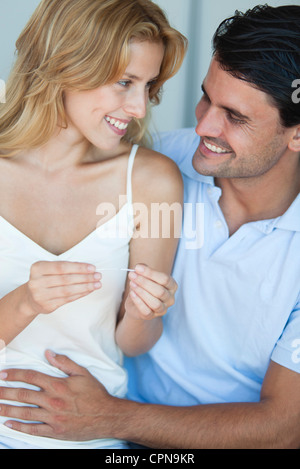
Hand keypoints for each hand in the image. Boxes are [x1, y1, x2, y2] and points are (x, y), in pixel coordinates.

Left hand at [0, 351, 115, 440]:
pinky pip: (33, 429)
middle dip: (5, 392)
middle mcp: (52, 401)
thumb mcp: (83, 373)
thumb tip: (48, 353)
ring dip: (7, 409)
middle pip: (23, 395)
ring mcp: (52, 418)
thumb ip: (64, 363)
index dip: (15, 375)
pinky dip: (20, 427)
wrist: (107, 416)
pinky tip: (9, 424)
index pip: (31, 377)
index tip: (3, 374)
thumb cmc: (95, 394)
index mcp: (58, 385)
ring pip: (24, 413)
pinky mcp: (55, 431)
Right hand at [24, 261, 101, 315]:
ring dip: (85, 287)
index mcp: (37, 268)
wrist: (30, 298)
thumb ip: (66, 267)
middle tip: (98, 276)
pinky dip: (80, 294)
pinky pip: (68, 299)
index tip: (92, 268)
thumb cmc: (44, 279)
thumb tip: (88, 268)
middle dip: (85, 277)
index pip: (61, 267)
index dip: (78, 267)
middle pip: (66, 279)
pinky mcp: (47, 306)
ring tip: (97, 284)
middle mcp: (36, 282)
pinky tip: (89, 290)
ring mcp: (41, 295)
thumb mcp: (49, 269)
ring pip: (68, 290)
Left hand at [126, 264, 176, 319]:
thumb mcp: (144, 276)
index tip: (137, 268)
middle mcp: (170, 298)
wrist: (136, 303)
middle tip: (132, 275)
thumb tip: (139, 267)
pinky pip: (147, 311)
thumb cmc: (144, 287)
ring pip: (155, 303)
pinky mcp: (152, 316)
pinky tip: (132, 294)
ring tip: (131, 284)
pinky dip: (138, 302)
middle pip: (160, 291)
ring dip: (142, 292)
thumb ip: (143, 269)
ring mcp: (162, 309)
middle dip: (144, 282)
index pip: (165, 279)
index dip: (151, 273)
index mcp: (172, 286)